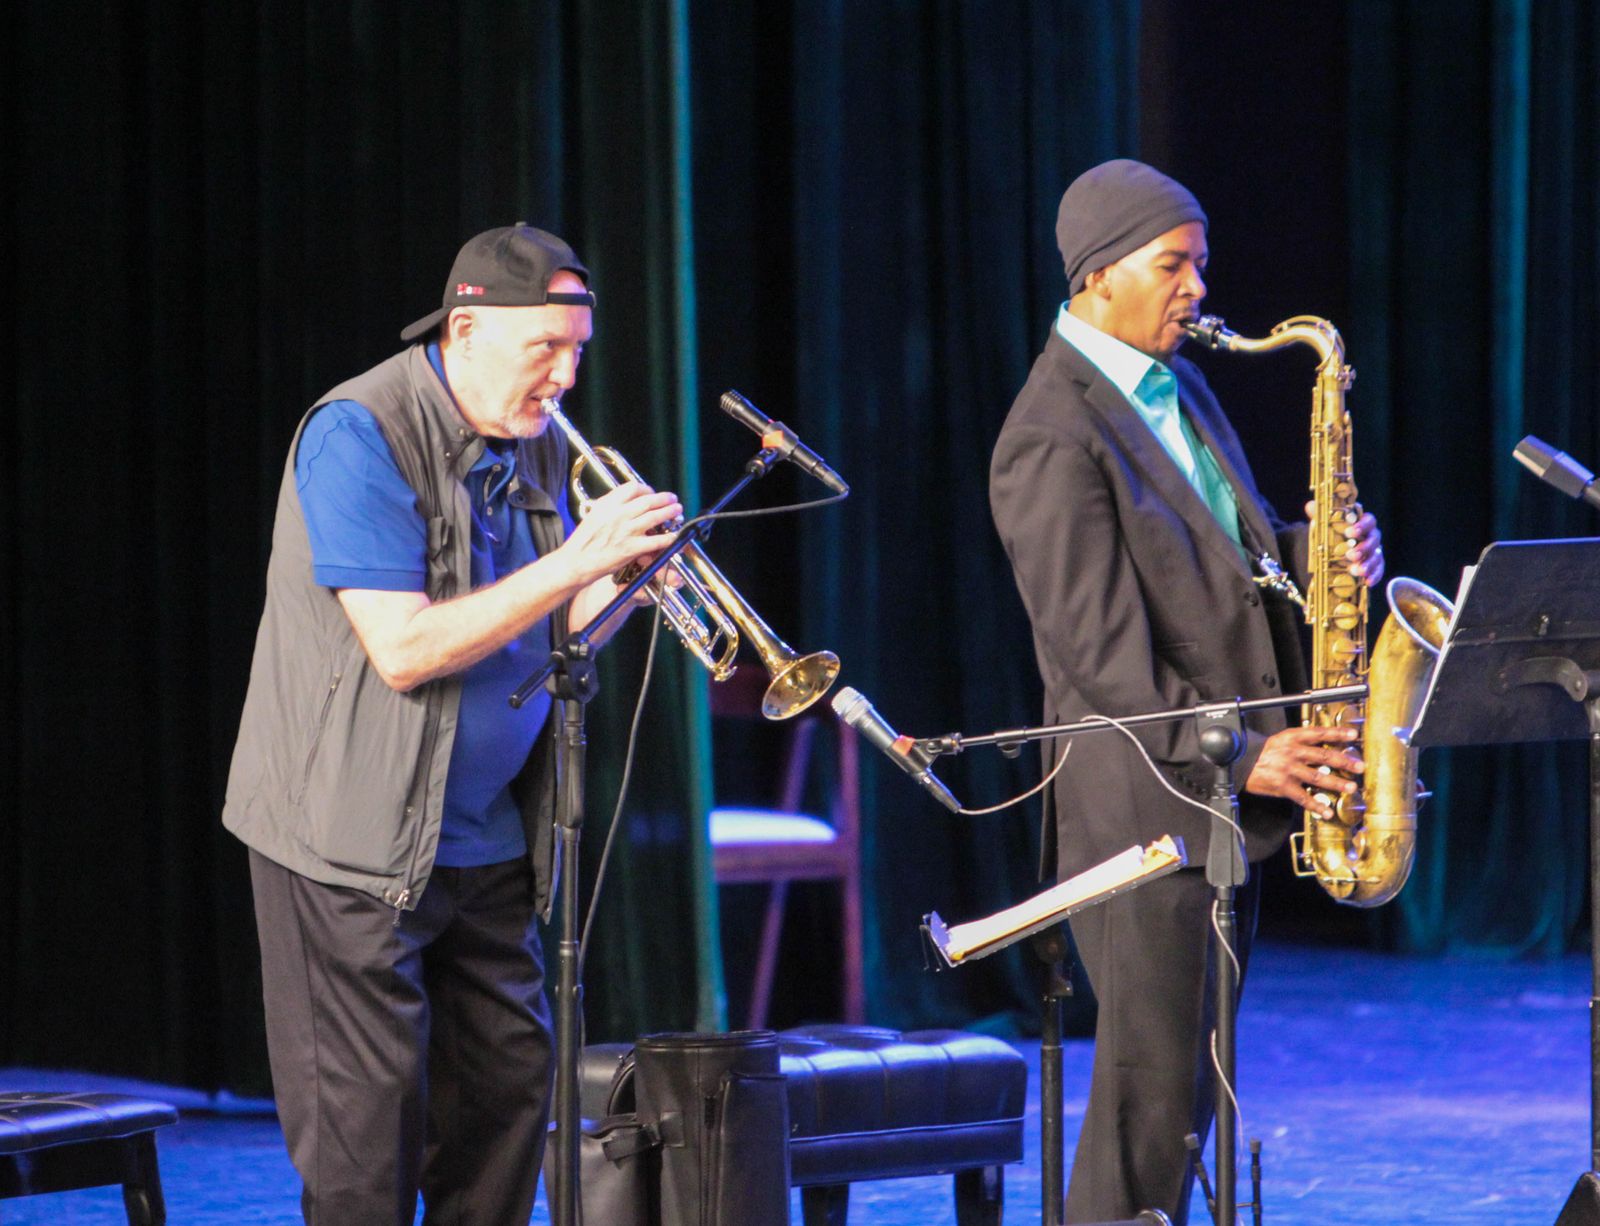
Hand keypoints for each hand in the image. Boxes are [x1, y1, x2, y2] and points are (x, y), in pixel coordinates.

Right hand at [560, 481, 682, 588]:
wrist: (575, 561)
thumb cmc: (582, 541)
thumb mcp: (594, 515)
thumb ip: (610, 507)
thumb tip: (626, 503)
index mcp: (607, 504)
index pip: (633, 488)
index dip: (646, 489)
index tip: (651, 493)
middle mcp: (618, 514)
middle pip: (648, 500)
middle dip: (664, 498)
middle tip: (672, 498)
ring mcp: (626, 531)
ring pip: (655, 517)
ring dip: (669, 513)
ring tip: (677, 511)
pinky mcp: (631, 548)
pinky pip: (656, 541)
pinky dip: (668, 538)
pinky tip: (674, 536)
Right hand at [1243, 724, 1363, 817]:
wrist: (1238, 763)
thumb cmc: (1260, 752)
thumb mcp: (1279, 740)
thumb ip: (1299, 742)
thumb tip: (1323, 743)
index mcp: (1291, 738)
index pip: (1318, 733)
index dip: (1337, 733)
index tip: (1353, 735)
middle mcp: (1292, 752)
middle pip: (1324, 756)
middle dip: (1344, 761)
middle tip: (1359, 766)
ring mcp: (1288, 770)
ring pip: (1318, 776)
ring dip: (1336, 783)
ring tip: (1350, 787)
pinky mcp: (1283, 786)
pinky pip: (1303, 797)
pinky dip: (1316, 806)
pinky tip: (1326, 811)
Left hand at [1306, 501, 1383, 587]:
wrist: (1331, 555)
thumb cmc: (1332, 536)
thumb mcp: (1323, 527)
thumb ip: (1318, 517)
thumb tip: (1310, 506)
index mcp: (1362, 524)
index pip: (1369, 520)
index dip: (1362, 525)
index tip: (1349, 532)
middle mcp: (1371, 537)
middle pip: (1374, 540)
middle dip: (1364, 547)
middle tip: (1351, 555)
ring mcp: (1374, 553)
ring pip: (1376, 557)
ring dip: (1367, 564)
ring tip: (1356, 571)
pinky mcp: (1374, 567)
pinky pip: (1378, 572)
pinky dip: (1374, 576)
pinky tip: (1367, 582)